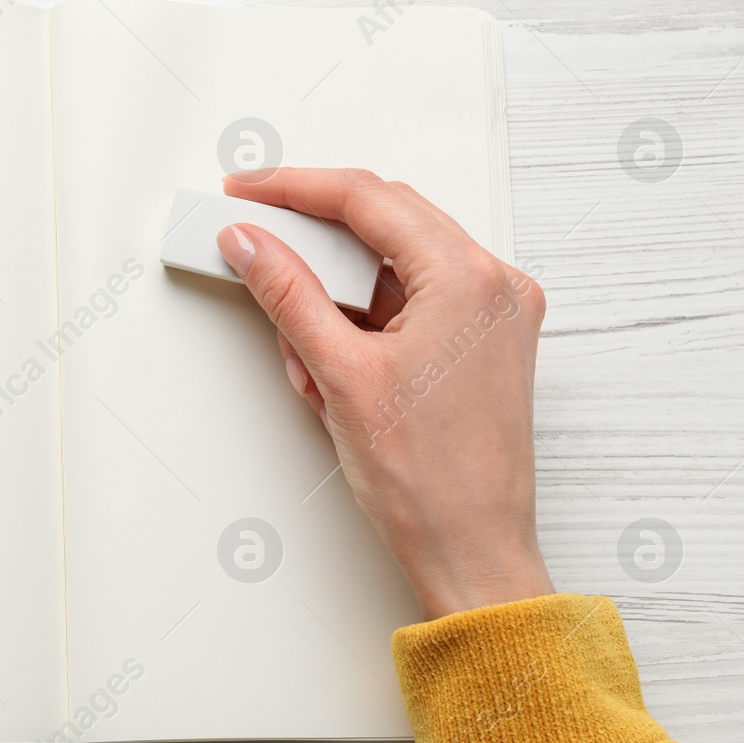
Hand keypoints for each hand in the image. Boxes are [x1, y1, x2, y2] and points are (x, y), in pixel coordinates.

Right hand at [215, 167, 552, 619]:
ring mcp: (497, 314)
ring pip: (395, 266)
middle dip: (314, 240)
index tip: (246, 191)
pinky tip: (334, 366)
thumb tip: (251, 241)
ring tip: (306, 357)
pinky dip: (365, 322)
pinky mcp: (486, 343)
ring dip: (337, 295)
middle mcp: (495, 285)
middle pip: (385, 221)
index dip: (295, 188)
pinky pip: (414, 303)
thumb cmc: (428, 483)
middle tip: (255, 242)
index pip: (367, 200)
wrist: (473, 553)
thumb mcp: (338, 375)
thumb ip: (288, 293)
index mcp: (469, 279)